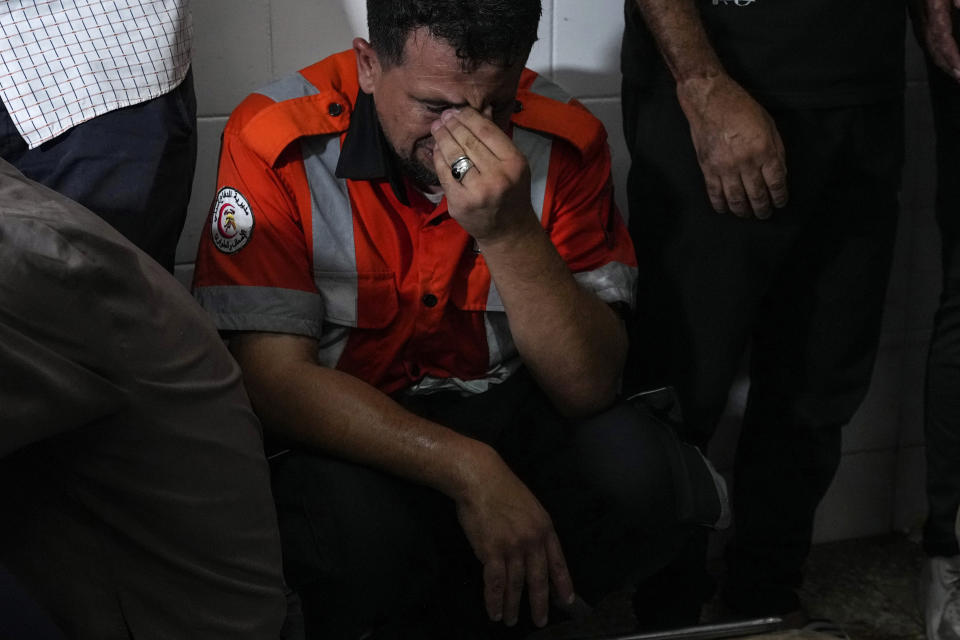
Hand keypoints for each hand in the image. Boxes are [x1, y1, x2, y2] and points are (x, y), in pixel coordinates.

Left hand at [430, 107, 539, 242]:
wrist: (508, 230)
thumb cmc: (511, 192)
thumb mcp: (513, 164)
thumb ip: (497, 138)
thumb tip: (483, 108)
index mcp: (514, 163)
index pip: (486, 131)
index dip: (469, 117)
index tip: (458, 110)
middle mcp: (497, 177)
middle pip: (468, 141)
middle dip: (452, 125)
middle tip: (444, 116)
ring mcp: (476, 191)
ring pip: (453, 155)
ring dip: (442, 137)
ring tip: (437, 128)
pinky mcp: (459, 202)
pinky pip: (444, 173)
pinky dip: (438, 157)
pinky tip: (437, 148)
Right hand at [454, 447, 575, 627]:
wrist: (480, 477)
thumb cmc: (501, 488)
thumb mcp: (529, 506)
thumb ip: (534, 529)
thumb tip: (534, 551)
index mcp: (545, 528)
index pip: (558, 563)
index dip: (563, 584)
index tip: (567, 601)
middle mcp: (532, 540)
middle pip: (539, 579)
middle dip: (540, 603)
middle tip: (540, 620)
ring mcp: (513, 547)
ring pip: (516, 585)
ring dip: (513, 606)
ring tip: (511, 619)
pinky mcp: (491, 551)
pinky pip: (495, 583)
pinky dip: (495, 600)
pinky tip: (494, 611)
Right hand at [677, 73, 787, 218]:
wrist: (710, 100)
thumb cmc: (741, 107)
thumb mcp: (768, 124)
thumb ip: (777, 150)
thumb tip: (780, 173)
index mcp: (764, 149)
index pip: (775, 182)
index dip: (779, 196)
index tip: (780, 203)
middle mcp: (746, 161)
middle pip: (757, 194)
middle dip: (763, 208)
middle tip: (765, 214)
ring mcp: (725, 166)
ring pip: (736, 198)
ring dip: (743, 211)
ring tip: (747, 215)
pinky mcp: (708, 167)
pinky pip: (714, 192)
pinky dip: (720, 204)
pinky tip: (725, 210)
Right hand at [919, 0, 959, 80]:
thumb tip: (959, 4)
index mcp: (934, 9)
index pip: (942, 40)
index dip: (952, 58)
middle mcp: (924, 17)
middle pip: (933, 48)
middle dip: (947, 66)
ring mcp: (919, 16)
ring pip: (928, 45)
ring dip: (941, 62)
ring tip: (954, 74)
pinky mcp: (920, 13)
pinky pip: (926, 38)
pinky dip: (935, 51)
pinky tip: (941, 56)